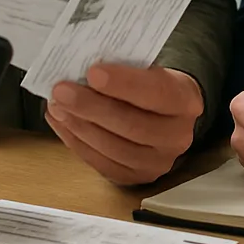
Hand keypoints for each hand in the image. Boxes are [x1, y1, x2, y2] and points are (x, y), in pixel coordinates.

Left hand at [45, 65, 202, 184]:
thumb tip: (84, 66)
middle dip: (92, 107)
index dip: (124, 84)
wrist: (165, 115)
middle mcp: (177, 136)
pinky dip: (76, 142)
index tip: (93, 72)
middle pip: (132, 125)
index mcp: (186, 101)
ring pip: (114, 147)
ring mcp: (157, 162)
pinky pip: (101, 163)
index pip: (157, 92)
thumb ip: (125, 68)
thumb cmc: (150, 85)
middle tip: (62, 90)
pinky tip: (61, 122)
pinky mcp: (135, 177)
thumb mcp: (149, 69)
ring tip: (57, 105)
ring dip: (79, 125)